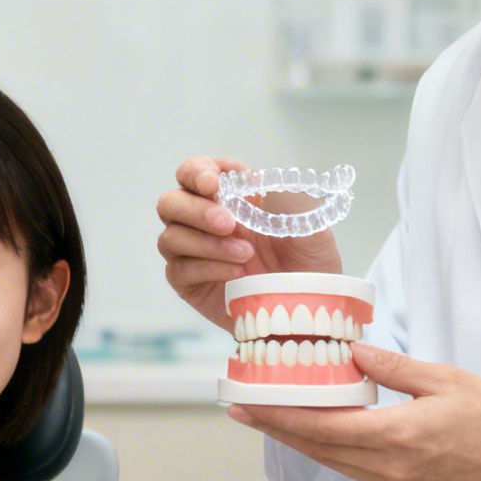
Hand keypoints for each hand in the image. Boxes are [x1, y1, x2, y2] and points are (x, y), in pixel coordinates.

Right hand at [156, 155, 343, 328]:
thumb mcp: (311, 223)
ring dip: (206, 243)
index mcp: (229, 197)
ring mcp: (194, 253)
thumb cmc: (309, 261)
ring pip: (170, 237)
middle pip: (170, 203)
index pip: (195, 173)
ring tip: (245, 254)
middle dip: (196, 210)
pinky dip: (206, 268)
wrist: (310, 309)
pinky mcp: (190, 283)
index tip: (215, 184)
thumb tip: (255, 183)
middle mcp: (204, 222)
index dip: (197, 172)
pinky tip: (237, 274)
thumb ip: (284, 197)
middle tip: (229, 224)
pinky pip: (178, 270)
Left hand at [230, 345, 480, 480]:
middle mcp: (390, 467)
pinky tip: (314, 432)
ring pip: (332, 462)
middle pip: (317, 448)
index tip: (245, 404)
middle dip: (275, 428)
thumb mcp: (446, 379)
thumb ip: (393, 367)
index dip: (278, 417)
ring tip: (267, 417)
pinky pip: (351, 469)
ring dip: (297, 440)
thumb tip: (350, 351)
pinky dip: (326, 450)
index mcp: (399, 436)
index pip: (322, 428)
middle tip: (240, 408)